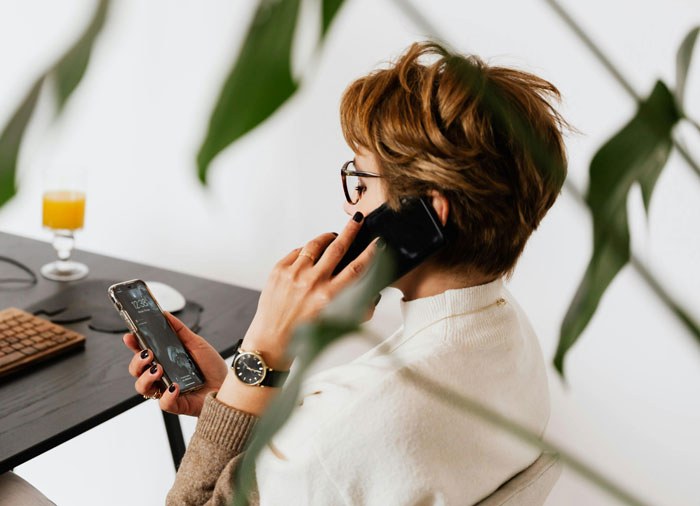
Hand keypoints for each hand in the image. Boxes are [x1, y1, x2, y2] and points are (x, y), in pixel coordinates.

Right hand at [123, 312, 228, 416]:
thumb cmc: (211, 366)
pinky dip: (167, 395)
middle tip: (148, 354)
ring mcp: (166, 391)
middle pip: (136, 371)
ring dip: (146, 377)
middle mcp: (161, 376)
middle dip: (137, 362)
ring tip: (159, 368)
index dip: (133, 345)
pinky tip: (175, 386)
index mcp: (164, 360)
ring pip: (143, 388)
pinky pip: (163, 403)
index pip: (142, 353)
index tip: (129, 336)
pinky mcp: (176, 404)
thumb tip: (165, 314)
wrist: (228, 385)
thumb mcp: (196, 343)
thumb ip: (180, 330)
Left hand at [241, 212, 378, 370]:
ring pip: (315, 244)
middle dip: (351, 231)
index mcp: (329, 297)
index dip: (370, 253)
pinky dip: (306, 251)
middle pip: (338, 247)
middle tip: (357, 220)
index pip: (356, 268)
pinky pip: (298, 251)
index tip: (377, 243)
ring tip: (333, 237)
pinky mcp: (279, 270)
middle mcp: (312, 283)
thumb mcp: (335, 323)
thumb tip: (371, 292)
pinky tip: (310, 256)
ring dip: (327, 238)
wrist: (272, 340)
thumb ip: (356, 307)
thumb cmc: (304, 334)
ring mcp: (294, 274)